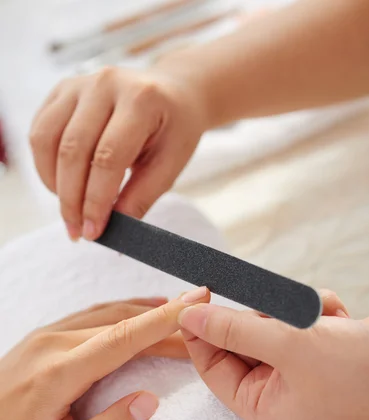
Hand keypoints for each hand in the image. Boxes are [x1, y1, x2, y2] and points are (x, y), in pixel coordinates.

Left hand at [0, 289, 209, 419]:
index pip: (123, 338)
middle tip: (204, 319)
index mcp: (57, 374)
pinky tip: (139, 313)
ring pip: (107, 314)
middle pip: (122, 323)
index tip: (197, 304)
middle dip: (167, 319)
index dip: (164, 321)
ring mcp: (45, 336)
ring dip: (147, 312)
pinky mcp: (43, 338)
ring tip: (181, 313)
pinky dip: (124, 312)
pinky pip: (92, 316)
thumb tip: (149, 400)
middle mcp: (52, 344)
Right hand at [30, 66, 205, 240]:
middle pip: (73, 150)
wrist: (172, 95)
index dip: (96, 200)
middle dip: (71, 199)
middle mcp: (106, 84)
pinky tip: (63, 186)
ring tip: (70, 211)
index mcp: (140, 100)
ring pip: (47, 140)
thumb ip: (141, 196)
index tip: (94, 231)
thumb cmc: (174, 130)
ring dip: (53, 184)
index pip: (108, 157)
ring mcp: (79, 83)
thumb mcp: (171, 164)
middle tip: (77, 231)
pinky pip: (40, 132)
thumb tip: (112, 228)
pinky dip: (45, 166)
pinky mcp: (62, 91)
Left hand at [178, 290, 368, 419]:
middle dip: (260, 317)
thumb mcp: (287, 346)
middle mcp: (273, 389)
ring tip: (318, 319)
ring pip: (269, 322)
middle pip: (238, 339)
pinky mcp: (315, 347)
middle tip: (278, 309)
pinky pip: (296, 317)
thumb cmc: (356, 371)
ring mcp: (295, 367)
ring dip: (292, 311)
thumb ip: (233, 330)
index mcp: (259, 404)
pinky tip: (338, 318)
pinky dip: (315, 309)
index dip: (200, 329)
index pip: (209, 363)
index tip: (199, 293)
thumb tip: (186, 316)